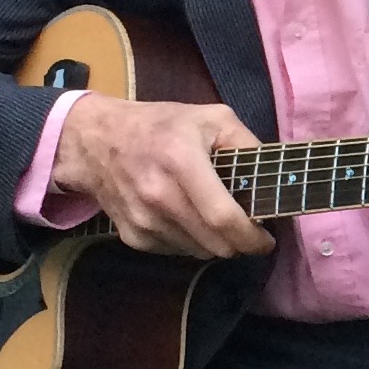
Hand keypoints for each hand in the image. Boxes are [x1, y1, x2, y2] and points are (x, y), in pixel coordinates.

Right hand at [51, 92, 272, 259]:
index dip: (251, 237)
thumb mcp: (210, 117)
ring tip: (213, 218)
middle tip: (247, 230)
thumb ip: (246, 143)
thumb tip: (272, 177)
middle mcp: (159, 195)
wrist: (95, 140)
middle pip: (213, 243)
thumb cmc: (160, 125)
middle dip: (238, 243)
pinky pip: (175, 251)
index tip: (266, 240)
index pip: (222, 218)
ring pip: (197, 252)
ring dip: (214, 243)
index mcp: (181, 161)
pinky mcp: (131, 236)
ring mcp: (142, 219)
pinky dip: (189, 241)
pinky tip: (186, 217)